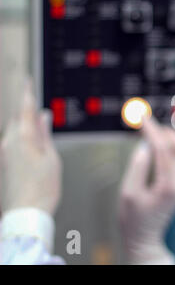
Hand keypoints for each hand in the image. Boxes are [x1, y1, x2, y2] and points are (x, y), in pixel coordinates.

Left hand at [0, 81, 61, 214]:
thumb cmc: (42, 187)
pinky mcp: (6, 160)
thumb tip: (44, 117)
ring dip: (26, 124)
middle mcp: (10, 142)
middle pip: (18, 118)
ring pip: (15, 129)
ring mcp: (5, 151)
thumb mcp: (51, 157)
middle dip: (28, 110)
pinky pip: (14, 140)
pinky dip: (23, 135)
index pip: (25, 108)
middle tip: (40, 106)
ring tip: (41, 126)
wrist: (27, 211)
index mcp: (23, 138)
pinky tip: (34, 142)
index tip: (27, 80)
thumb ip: (45, 134)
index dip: (27, 92)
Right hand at [119, 117, 174, 263]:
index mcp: (168, 187)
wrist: (144, 236)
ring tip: (157, 133)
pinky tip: (167, 143)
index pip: (164, 150)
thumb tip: (146, 144)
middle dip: (165, 132)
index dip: (152, 131)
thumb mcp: (128, 192)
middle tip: (148, 126)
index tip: (143, 118)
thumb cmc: (134, 218)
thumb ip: (138, 166)